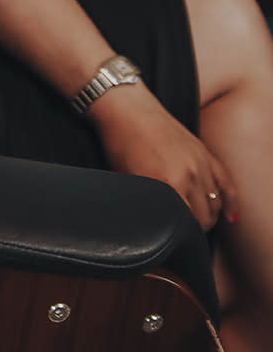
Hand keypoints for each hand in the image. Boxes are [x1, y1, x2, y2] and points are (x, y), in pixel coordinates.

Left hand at [89, 83, 236, 231]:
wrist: (128, 109)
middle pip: (203, 219)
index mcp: (166, 185)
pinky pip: (226, 183)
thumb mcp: (127, 180)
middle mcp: (188, 175)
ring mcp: (200, 163)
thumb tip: (153, 225)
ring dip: (210, 218)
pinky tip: (231, 216)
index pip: (184, 226)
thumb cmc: (121, 143)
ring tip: (198, 225)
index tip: (172, 242)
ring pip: (216, 204)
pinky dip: (230, 202)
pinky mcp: (205, 153)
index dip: (179, 238)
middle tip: (184, 235)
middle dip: (195, 230)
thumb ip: (146, 204)